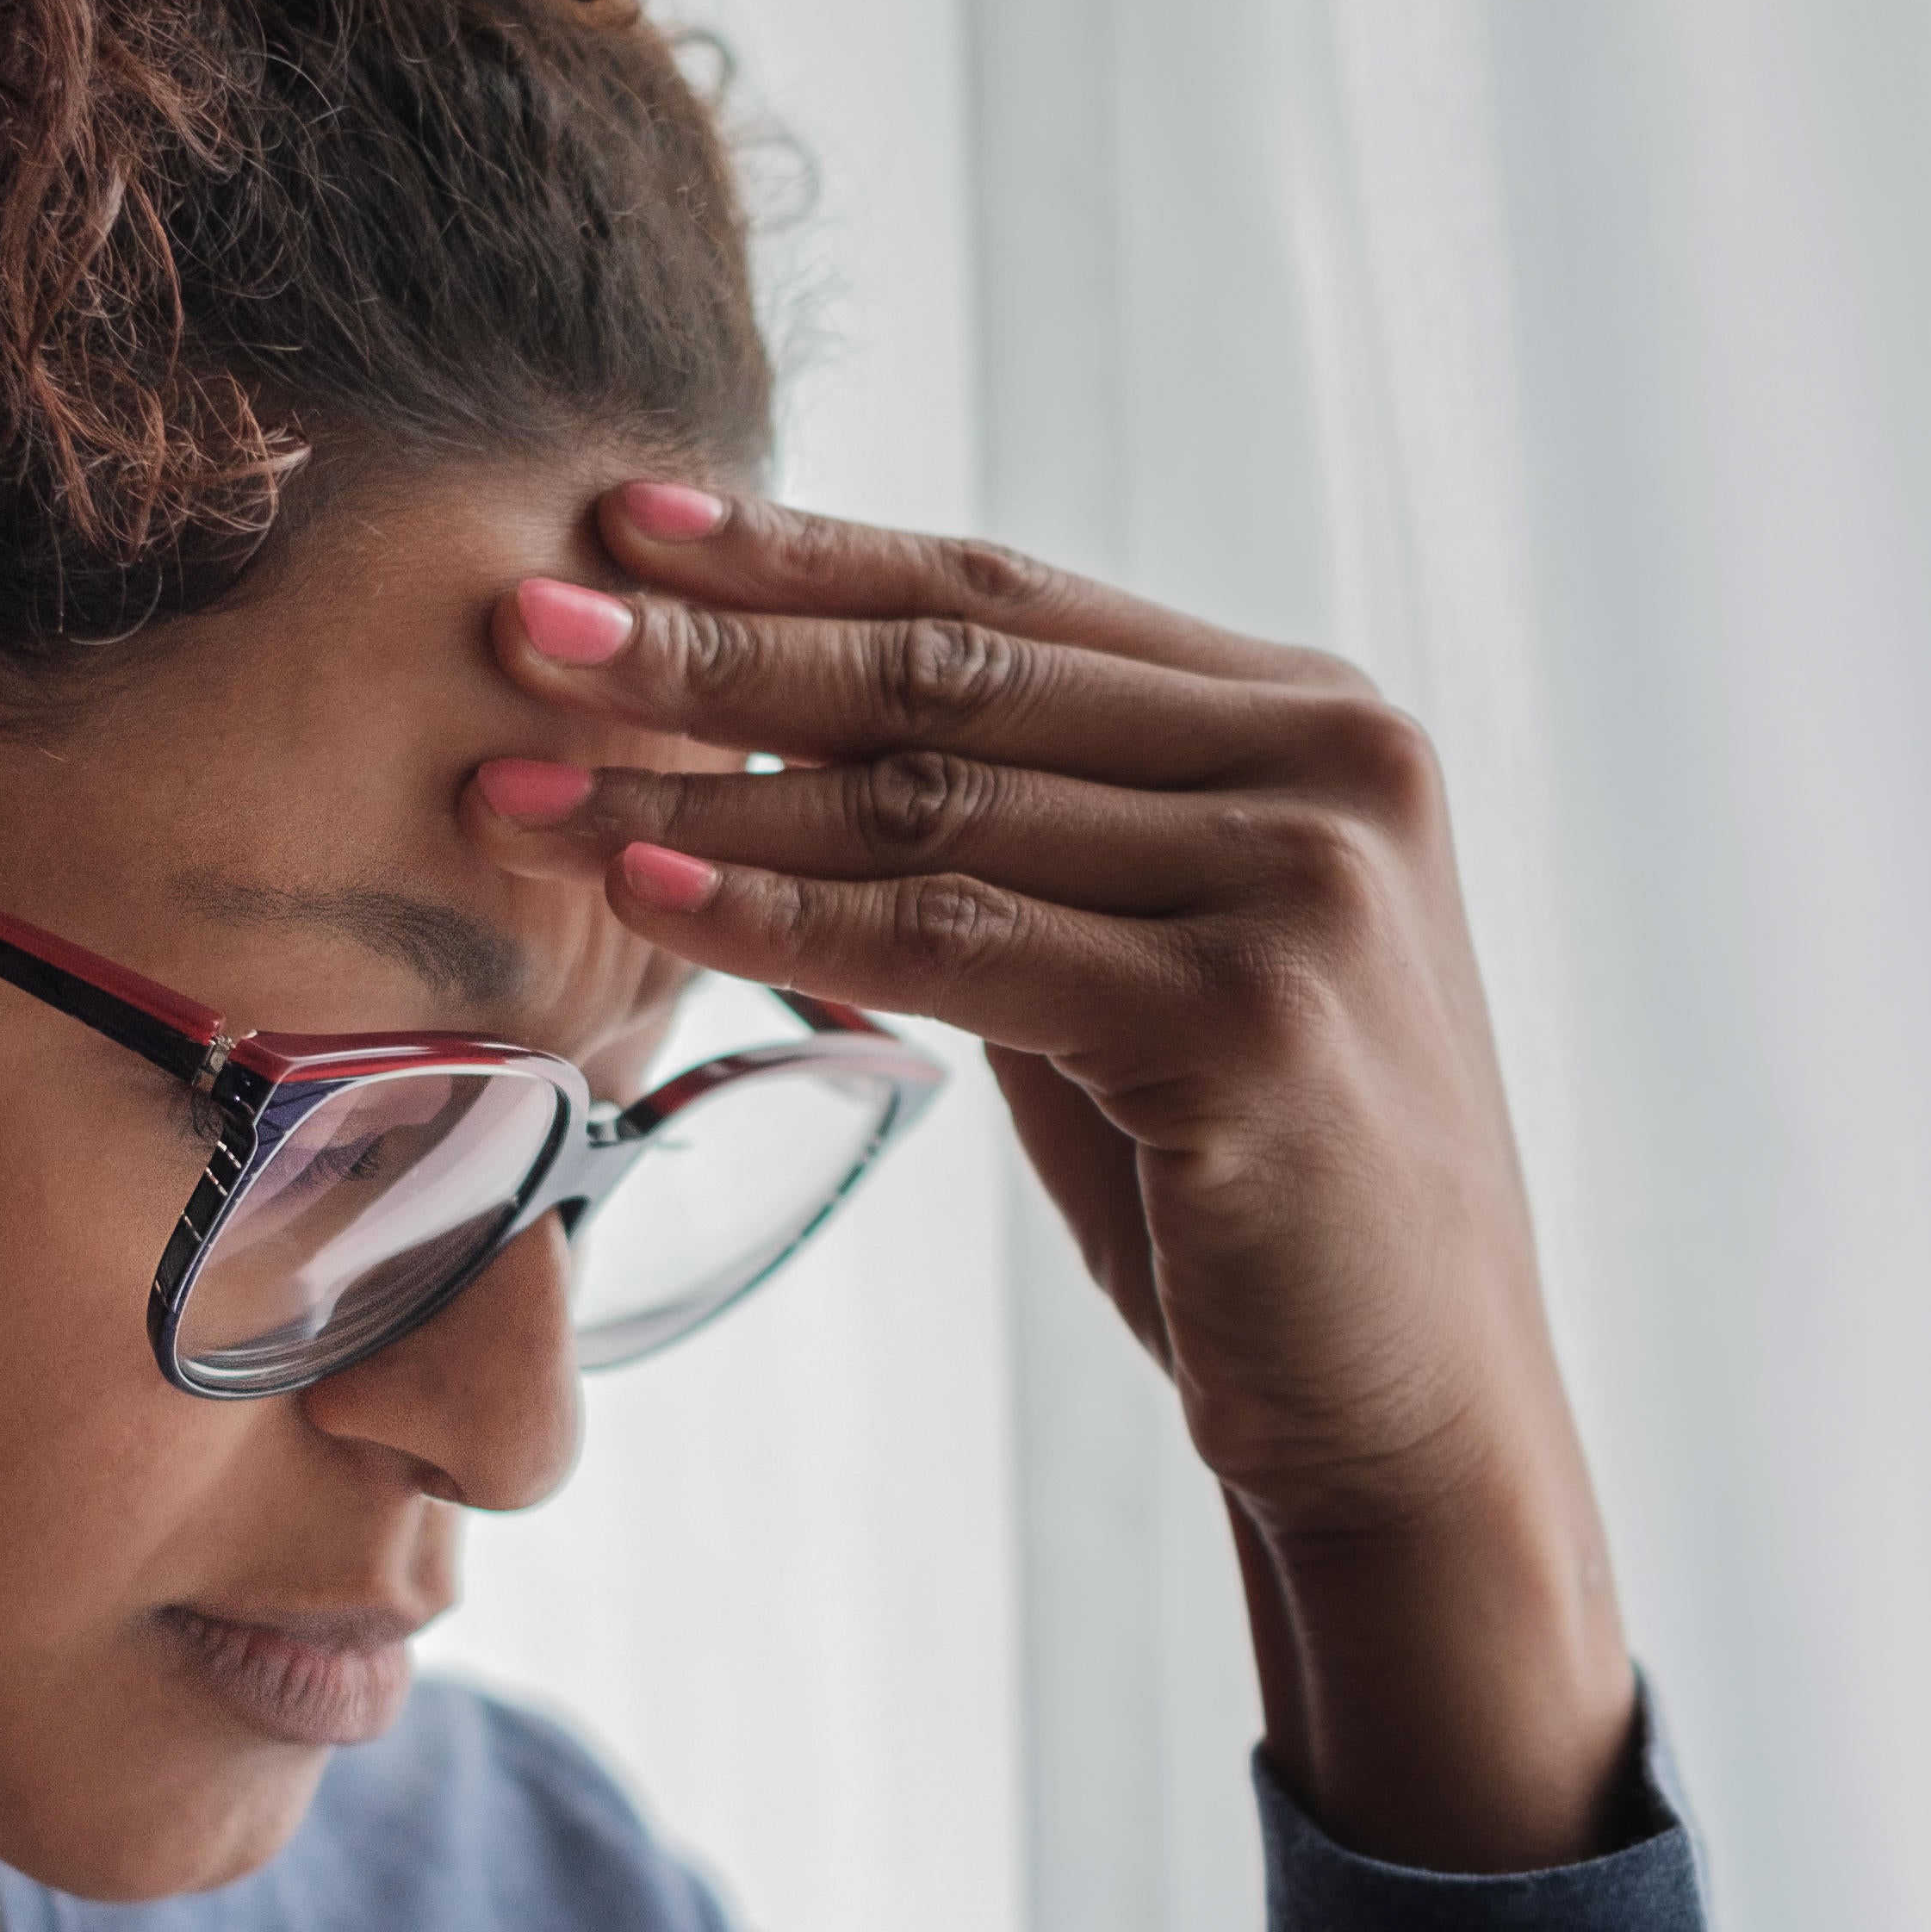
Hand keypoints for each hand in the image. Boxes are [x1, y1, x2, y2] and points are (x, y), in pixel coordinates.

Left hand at [464, 485, 1643, 1872]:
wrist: (1411, 1413)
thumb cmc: (1247, 1197)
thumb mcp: (1137, 967)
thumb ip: (1027, 840)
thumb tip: (786, 729)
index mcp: (1310, 718)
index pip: (1007, 599)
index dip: (804, 553)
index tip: (621, 518)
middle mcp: (1328, 767)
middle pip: (955, 674)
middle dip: (714, 645)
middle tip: (519, 623)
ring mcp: (1301, 889)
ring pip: (934, 804)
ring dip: (699, 790)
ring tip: (519, 783)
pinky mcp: (1251, 1024)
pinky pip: (955, 945)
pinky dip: (780, 922)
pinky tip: (643, 898)